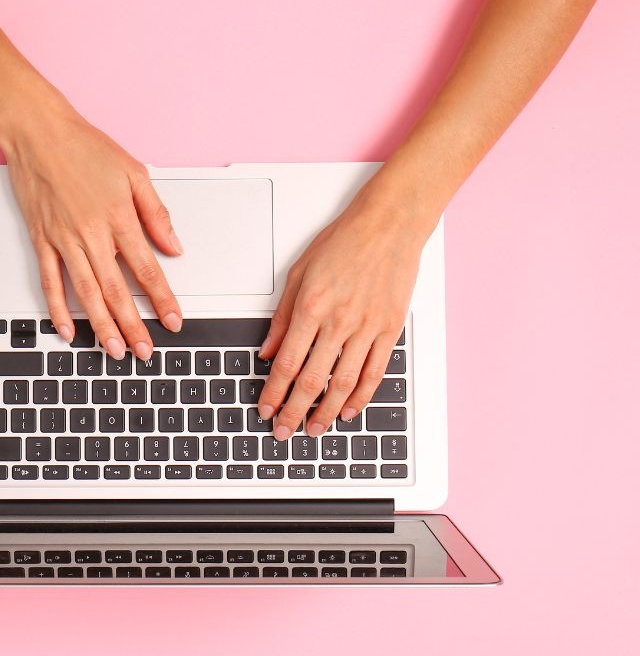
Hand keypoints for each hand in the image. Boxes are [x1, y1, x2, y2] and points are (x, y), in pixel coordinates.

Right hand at [0, 92, 183, 360]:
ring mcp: (64, 240)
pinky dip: (58, 310)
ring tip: (113, 350)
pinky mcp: (42, 240)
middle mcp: (91, 234)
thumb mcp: (135, 173)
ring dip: (102, 325)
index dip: (162, 300)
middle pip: (117, 290)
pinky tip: (69, 330)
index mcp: (119, 217)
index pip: (147, 269)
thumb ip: (156, 214)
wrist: (38, 132)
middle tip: (144, 351)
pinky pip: (50, 282)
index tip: (173, 321)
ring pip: (86, 293)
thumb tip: (174, 246)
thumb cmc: (84, 147)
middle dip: (134, 326)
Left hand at [256, 185, 429, 440]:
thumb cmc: (344, 241)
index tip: (266, 409)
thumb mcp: (298, 273)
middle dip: (294, 411)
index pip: (286, 364)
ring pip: (344, 384)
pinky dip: (361, 396)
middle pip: (312, 380)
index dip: (274, 393)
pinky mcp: (389, 329)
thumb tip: (268, 351)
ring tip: (314, 428)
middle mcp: (339, 322)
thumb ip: (281, 317)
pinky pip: (374, 372)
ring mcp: (367, 328)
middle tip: (284, 431)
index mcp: (311, 308)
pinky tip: (349, 410)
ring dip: (327, 412)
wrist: (389, 224)